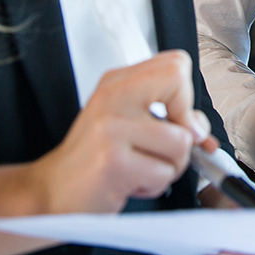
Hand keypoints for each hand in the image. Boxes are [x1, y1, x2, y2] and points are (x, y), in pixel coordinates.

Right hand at [0, 51, 209, 254]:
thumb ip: (170, 117)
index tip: (173, 120)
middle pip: (181, 88)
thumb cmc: (94, 159)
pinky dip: (153, 185)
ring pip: (180, 142)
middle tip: (159, 148)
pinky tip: (129, 183)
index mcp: (117, 82)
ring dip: (167, 167)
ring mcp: (111, 128)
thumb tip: (203, 130)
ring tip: (138, 169)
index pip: (176, 64)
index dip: (185, 96)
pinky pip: (163, 173)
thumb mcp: (130, 124)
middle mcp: (113, 97)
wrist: (52, 191)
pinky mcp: (113, 161)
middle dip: (184, 130)